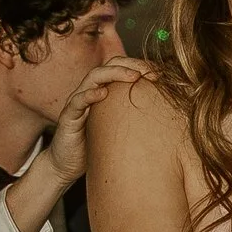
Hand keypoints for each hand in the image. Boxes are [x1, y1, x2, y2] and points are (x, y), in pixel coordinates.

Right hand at [34, 55, 155, 194]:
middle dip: (131, 64)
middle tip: (150, 71)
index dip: (140, 66)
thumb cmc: (94, 147)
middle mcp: (90, 92)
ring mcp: (78, 103)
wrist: (66, 166)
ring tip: (133, 76)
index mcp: (103, 92)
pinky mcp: (68, 117)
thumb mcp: (120, 130)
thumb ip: (134, 118)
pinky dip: (89, 95)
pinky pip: (77, 101)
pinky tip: (102, 94)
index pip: (121, 68)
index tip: (160, 73)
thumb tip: (166, 117)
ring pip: (93, 77)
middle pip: (109, 66)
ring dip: (114, 73)